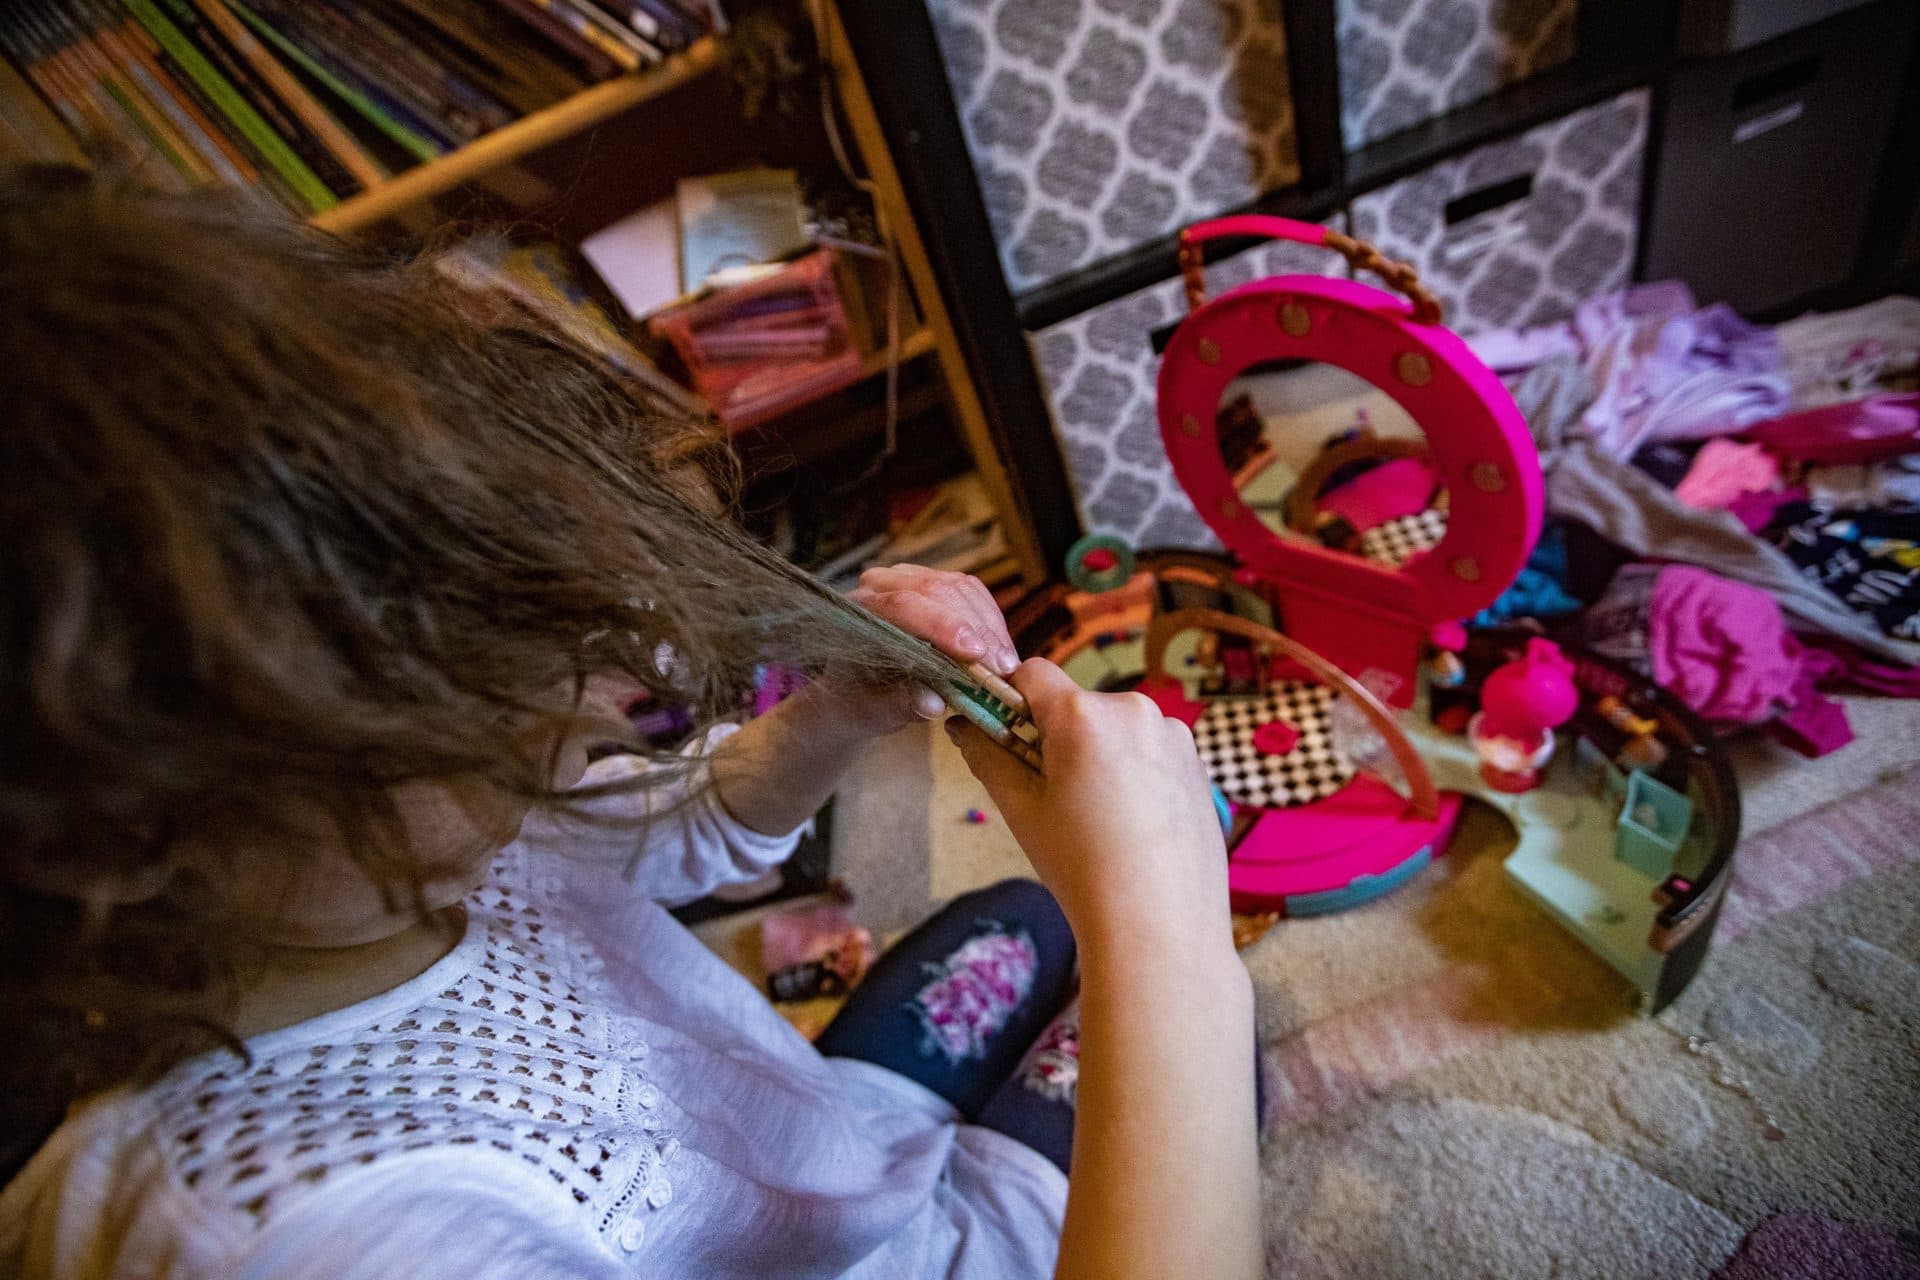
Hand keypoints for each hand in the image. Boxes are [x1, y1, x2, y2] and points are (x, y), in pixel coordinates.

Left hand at [805, 564, 1017, 739]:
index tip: (975, 654)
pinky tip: (1002, 652)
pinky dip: (993, 623)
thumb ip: (900, 704)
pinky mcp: (939, 583)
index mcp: (860, 610)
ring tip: (1006, 666)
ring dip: (990, 628)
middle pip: (938, 591)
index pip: (902, 605)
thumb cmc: (863, 699)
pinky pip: (975, 594)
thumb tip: (933, 704)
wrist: (861, 689)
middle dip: (976, 630)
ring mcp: (913, 577)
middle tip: (1001, 669)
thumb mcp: (875, 710)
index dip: (942, 625)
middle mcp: (883, 583)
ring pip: (962, 589)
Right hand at [945, 659, 1232, 953]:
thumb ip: (987, 757)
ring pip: (1115, 728)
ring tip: (1098, 818)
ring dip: (1098, 754)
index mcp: (1083, 715)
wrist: (1160, 928)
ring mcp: (1174, 735)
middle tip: (1052, 794)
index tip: (1003, 736)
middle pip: (1076, 705)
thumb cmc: (1084, 871)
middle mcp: (1134, 709)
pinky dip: (1134, 772)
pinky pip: (1150, 750)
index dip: (1009, 699)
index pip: (1032, 674)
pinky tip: (1132, 824)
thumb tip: (962, 726)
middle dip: (1057, 737)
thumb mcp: (1022, 812)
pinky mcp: (1198, 762)